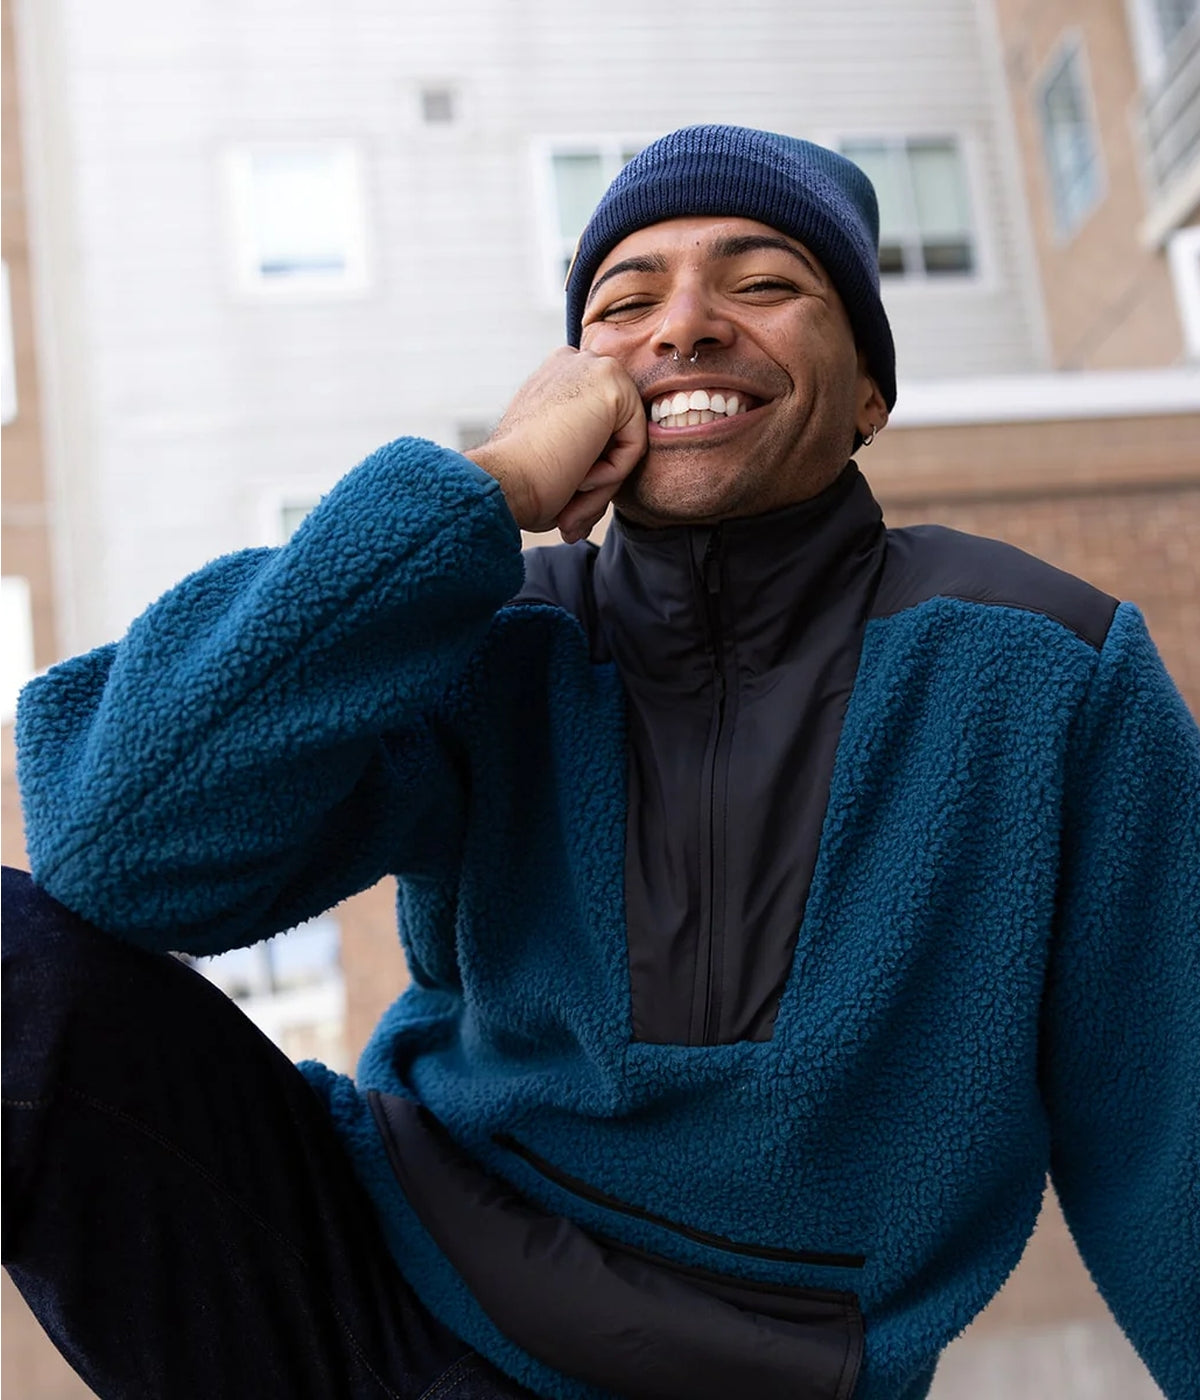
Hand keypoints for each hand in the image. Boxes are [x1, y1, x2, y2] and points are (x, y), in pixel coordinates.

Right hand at [466, 348, 646, 542]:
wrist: (504, 483)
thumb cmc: (521, 483)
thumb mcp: (555, 461)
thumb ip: (586, 454)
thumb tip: (596, 467)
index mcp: (557, 377)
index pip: (601, 430)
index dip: (586, 471)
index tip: (560, 496)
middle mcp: (574, 363)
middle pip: (616, 434)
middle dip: (598, 478)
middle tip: (569, 514)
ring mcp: (592, 366)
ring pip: (627, 440)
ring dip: (603, 480)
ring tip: (571, 495)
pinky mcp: (611, 380)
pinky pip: (635, 444)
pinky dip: (612, 473)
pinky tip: (579, 476)